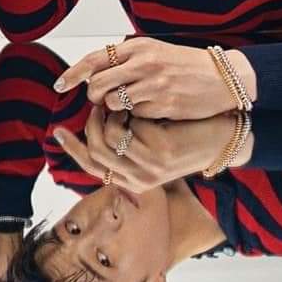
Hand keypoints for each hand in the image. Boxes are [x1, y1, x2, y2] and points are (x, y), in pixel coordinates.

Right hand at [53, 106, 250, 192]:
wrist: (223, 135)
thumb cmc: (186, 134)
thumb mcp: (151, 142)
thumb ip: (126, 140)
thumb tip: (97, 121)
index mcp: (134, 180)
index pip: (92, 168)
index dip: (72, 150)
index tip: (58, 131)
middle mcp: (139, 180)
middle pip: (93, 155)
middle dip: (88, 126)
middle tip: (93, 104)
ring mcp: (148, 169)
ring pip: (105, 139)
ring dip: (105, 115)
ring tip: (117, 100)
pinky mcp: (158, 154)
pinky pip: (123, 130)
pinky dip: (121, 111)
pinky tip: (132, 101)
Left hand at [54, 38, 253, 120]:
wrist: (221, 78)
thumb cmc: (183, 65)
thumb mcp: (152, 52)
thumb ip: (124, 60)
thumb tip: (91, 74)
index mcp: (137, 46)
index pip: (94, 59)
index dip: (72, 74)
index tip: (59, 85)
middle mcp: (143, 62)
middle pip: (97, 84)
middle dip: (94, 97)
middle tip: (101, 101)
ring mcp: (154, 84)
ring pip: (114, 103)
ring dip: (113, 110)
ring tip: (126, 107)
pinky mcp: (163, 104)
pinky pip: (135, 115)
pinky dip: (135, 117)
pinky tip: (147, 112)